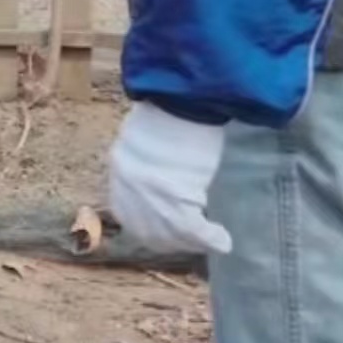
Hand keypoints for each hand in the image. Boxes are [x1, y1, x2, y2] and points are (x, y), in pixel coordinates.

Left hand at [106, 102, 232, 255]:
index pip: (127, 215)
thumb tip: (159, 181)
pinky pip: (194, 231)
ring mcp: (152, 197)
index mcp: (119, 167)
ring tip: (212, 240)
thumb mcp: (146, 135)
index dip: (147, 228)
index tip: (166, 233)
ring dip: (191, 242)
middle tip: (191, 241)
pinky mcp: (177, 201)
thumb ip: (145, 162)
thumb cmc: (170, 108)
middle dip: (170, 239)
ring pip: (172, 235)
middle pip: (148, 231)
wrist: (183, 100)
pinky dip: (210, 239)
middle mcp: (129, 187)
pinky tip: (223, 240)